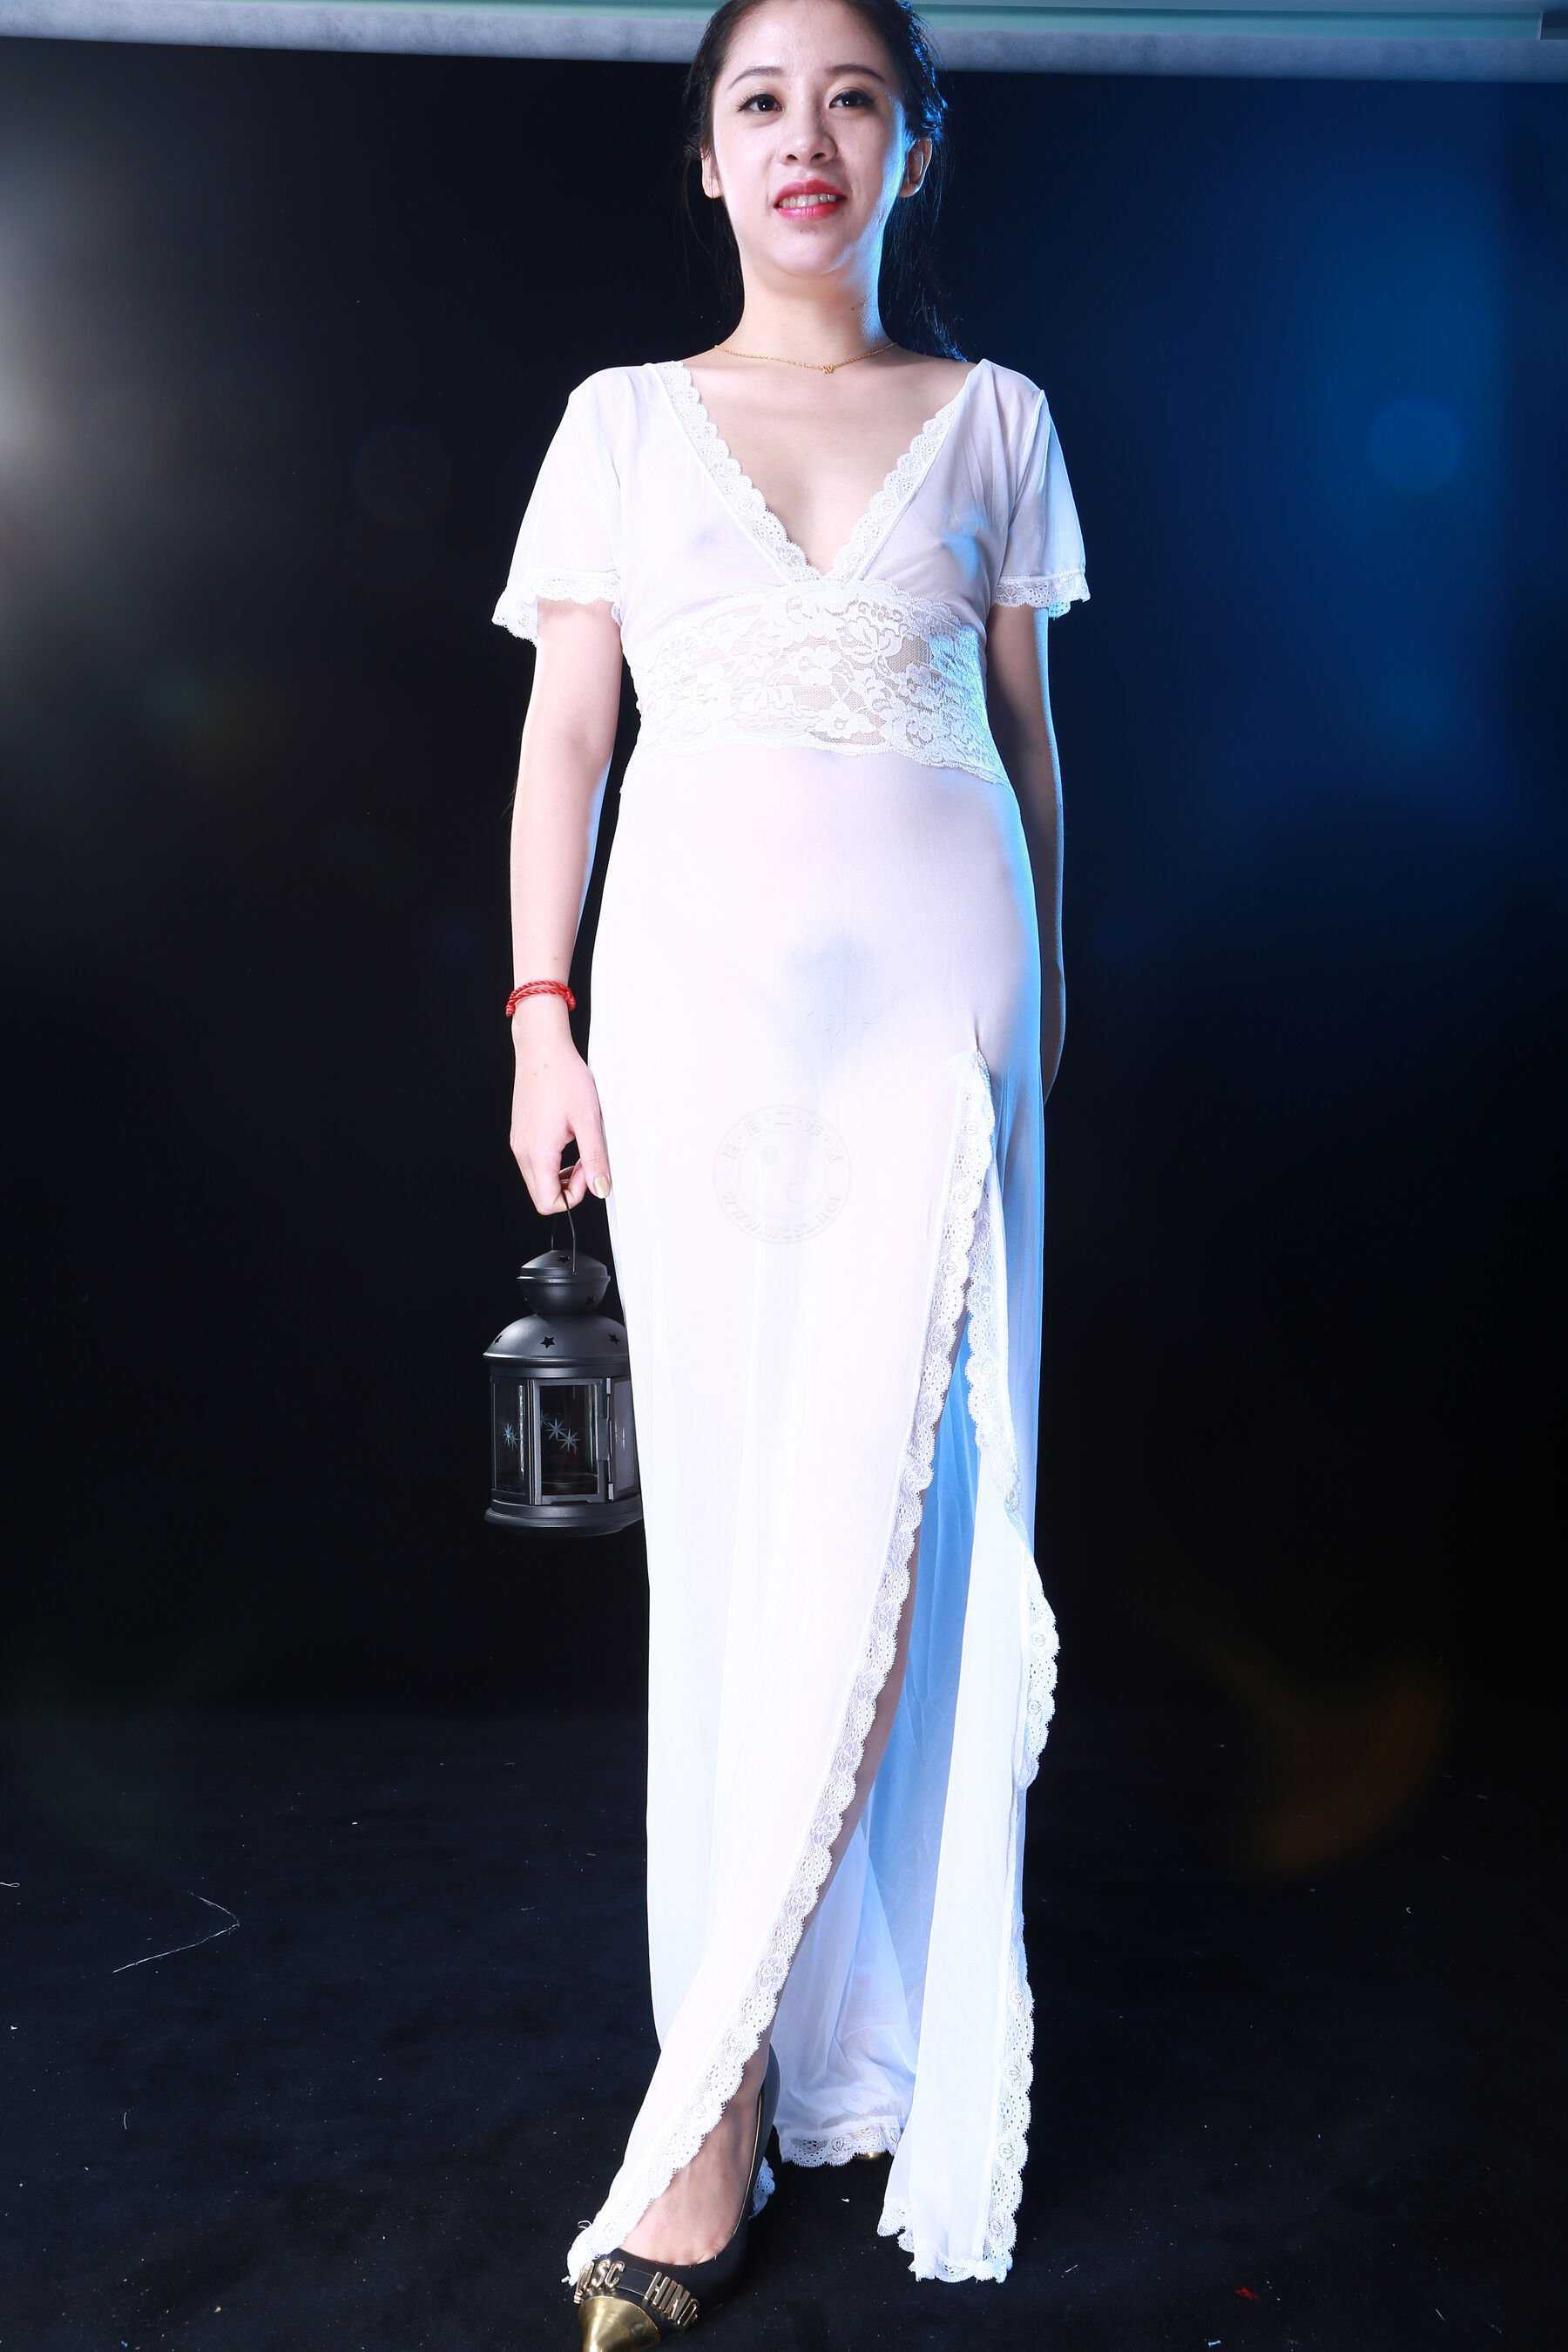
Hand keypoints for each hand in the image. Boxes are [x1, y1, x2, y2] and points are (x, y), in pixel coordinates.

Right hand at [510, 1023, 611, 1214]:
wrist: (542, 1049)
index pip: (548, 1203)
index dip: (574, 1196)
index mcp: (538, 1153)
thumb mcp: (588, 1120)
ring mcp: (519, 1143)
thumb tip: (601, 1189)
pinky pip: (534, 1162)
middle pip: (541, 1194)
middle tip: (585, 1160)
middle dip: (568, 1187)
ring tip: (578, 1145)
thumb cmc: (564, 1077)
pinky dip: (552, 1160)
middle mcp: (523, 1152)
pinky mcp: (520, 1133)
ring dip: (560, 1173)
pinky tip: (566, 1136)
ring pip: (537, 1179)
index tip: (587, 1171)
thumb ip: (594, 1159)